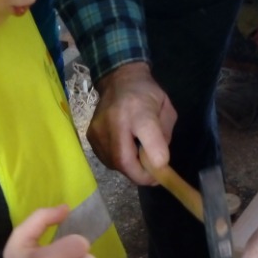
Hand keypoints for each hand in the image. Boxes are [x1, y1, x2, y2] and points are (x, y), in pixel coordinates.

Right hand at [88, 63, 176, 184]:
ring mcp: (98, 130)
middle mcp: (114, 121)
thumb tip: (159, 162)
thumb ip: (165, 136)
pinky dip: (119, 162)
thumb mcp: (165, 109)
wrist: (118, 80)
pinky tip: (126, 152)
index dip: (155, 158)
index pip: (147, 135)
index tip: (163, 170)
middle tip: (153, 177)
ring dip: (131, 169)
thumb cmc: (146, 95)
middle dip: (141, 175)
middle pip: (125, 161)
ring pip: (115, 164)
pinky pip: (107, 159)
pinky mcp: (91, 136)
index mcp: (139, 110)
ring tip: (140, 160)